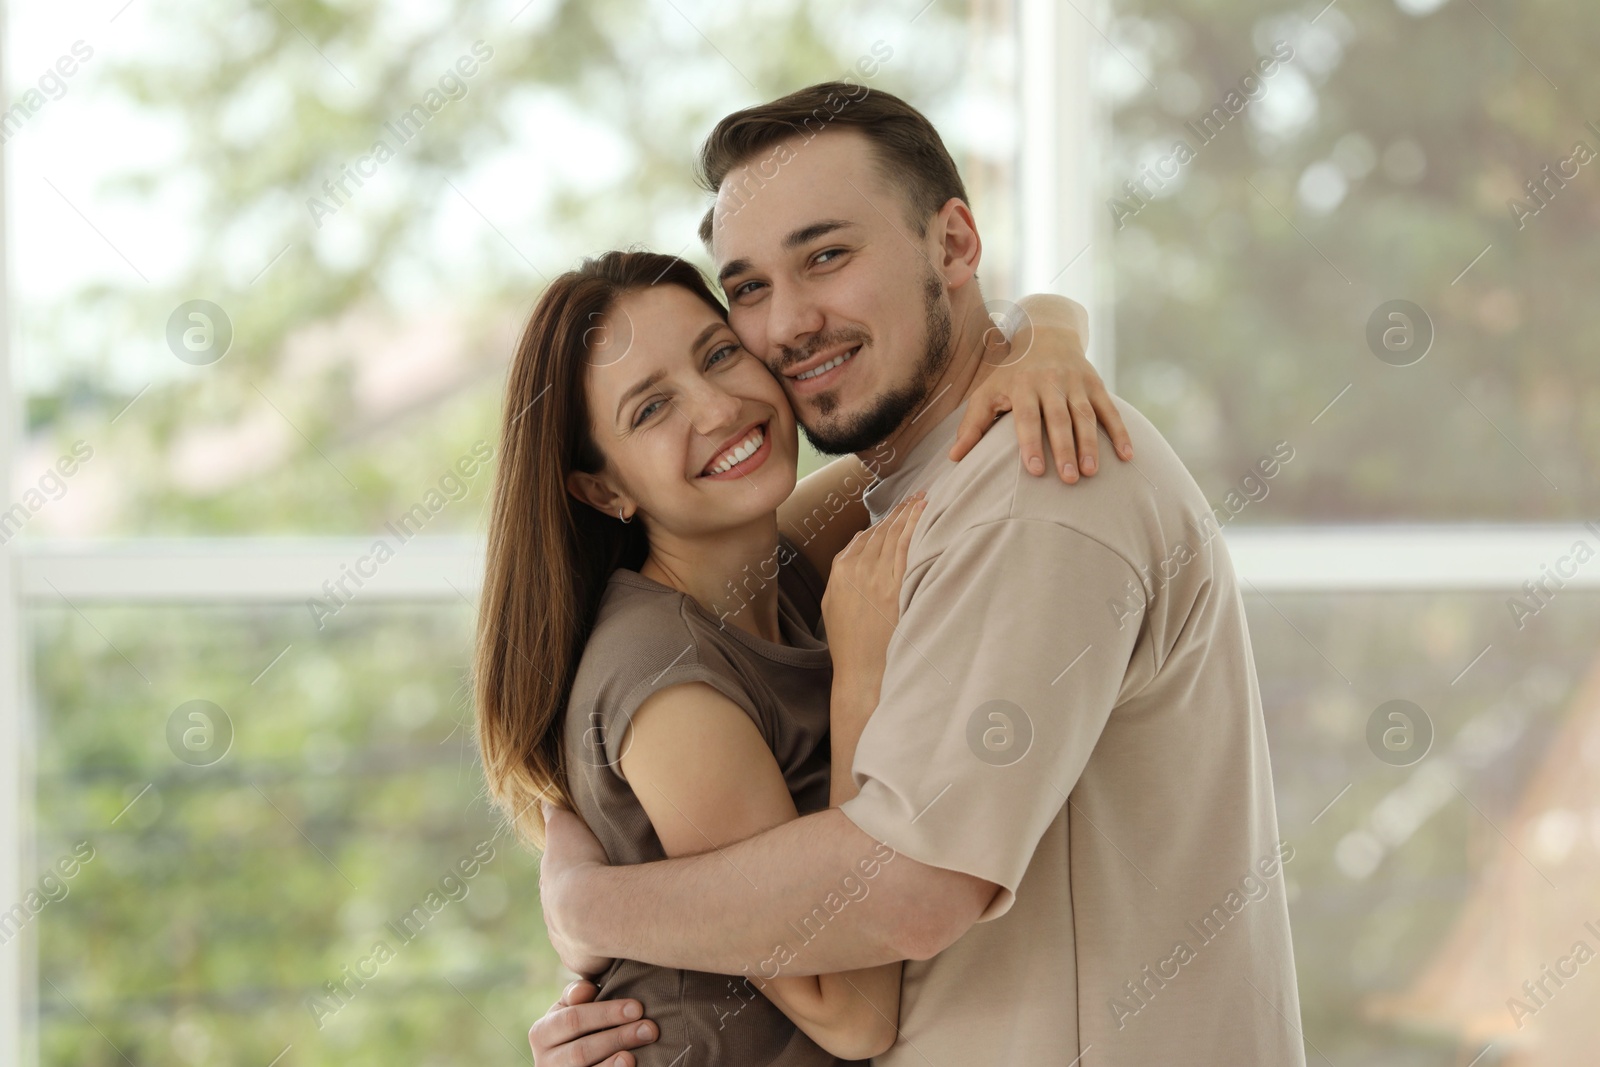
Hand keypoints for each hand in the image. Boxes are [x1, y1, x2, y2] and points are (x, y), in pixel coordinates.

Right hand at [529, 979, 658, 1066]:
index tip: (637, 1008)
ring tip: (635, 1056)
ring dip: (614, 1064)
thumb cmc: (578, 1027)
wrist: (571, 1059)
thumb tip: (586, 989)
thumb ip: (578, 994)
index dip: (605, 1013)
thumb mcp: (571, 1008)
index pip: (573, 1020)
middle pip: (581, 1050)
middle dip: (617, 1038)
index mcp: (541, 1032)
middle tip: (649, 1029)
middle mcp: (544, 1060)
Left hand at [539, 801, 616, 978]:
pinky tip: (615, 948)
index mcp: (550, 884)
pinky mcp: (581, 959)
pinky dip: (601, 952)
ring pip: (576, 934)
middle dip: (579, 905)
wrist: (588, 907)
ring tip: (612, 924)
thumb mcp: (564, 827)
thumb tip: (543, 800)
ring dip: (590, 929)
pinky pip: (591, 956)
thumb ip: (554, 814)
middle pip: (564, 909)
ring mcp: (565, 940)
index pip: (556, 880)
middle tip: (601, 898)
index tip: (583, 871)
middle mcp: (551, 915)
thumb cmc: (579, 864)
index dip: (569, 874)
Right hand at [819, 493, 925, 708]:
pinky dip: (916, 528)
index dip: (886, 519)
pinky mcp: (897, 589)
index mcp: (841, 571)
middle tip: (919, 495)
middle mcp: (858, 569)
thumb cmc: (850, 643)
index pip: (867, 536)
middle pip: (884, 531)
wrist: (863, 672)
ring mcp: (878, 578)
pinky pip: (907, 549)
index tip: (901, 508)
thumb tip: (860, 540)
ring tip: (925, 499)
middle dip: (902, 511)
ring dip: (911, 514)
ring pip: (896, 536)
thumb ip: (842, 570)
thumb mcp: (833, 604)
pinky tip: (925, 515)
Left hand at [951, 298, 1131, 481]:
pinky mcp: (1096, 385)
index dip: (1031, 442)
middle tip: (1068, 479)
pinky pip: (1110, 410)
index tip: (1035, 470)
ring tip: (1091, 472)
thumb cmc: (1011, 373)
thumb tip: (954, 458)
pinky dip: (1121, 432)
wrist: (1046, 334)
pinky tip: (1127, 456)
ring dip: (1091, 445)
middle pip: (1059, 419)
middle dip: (1064, 449)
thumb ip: (973, 425)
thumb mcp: (988, 392)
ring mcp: (1076, 383)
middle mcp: (1051, 382)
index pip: (1027, 417)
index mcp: (1023, 385)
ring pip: (1085, 416)